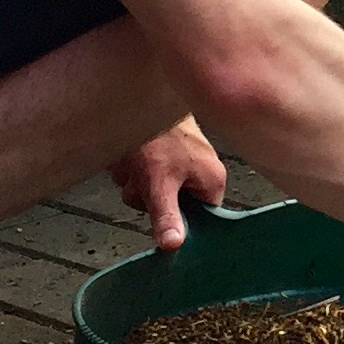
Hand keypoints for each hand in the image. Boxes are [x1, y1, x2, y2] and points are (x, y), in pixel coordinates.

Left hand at [110, 118, 228, 250]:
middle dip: (147, 196)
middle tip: (142, 179)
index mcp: (213, 181)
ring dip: (136, 181)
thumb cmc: (156, 137)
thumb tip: (174, 246)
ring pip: (154, 189)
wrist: (138, 96)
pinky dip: (134, 166)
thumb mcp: (159, 185)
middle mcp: (204, 169)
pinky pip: (146, 171)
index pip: (199, 219)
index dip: (175, 217)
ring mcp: (185, 157)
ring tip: (134, 162)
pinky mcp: (166, 148)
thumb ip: (167, 217)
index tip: (158, 206)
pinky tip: (130, 154)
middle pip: (171, 204)